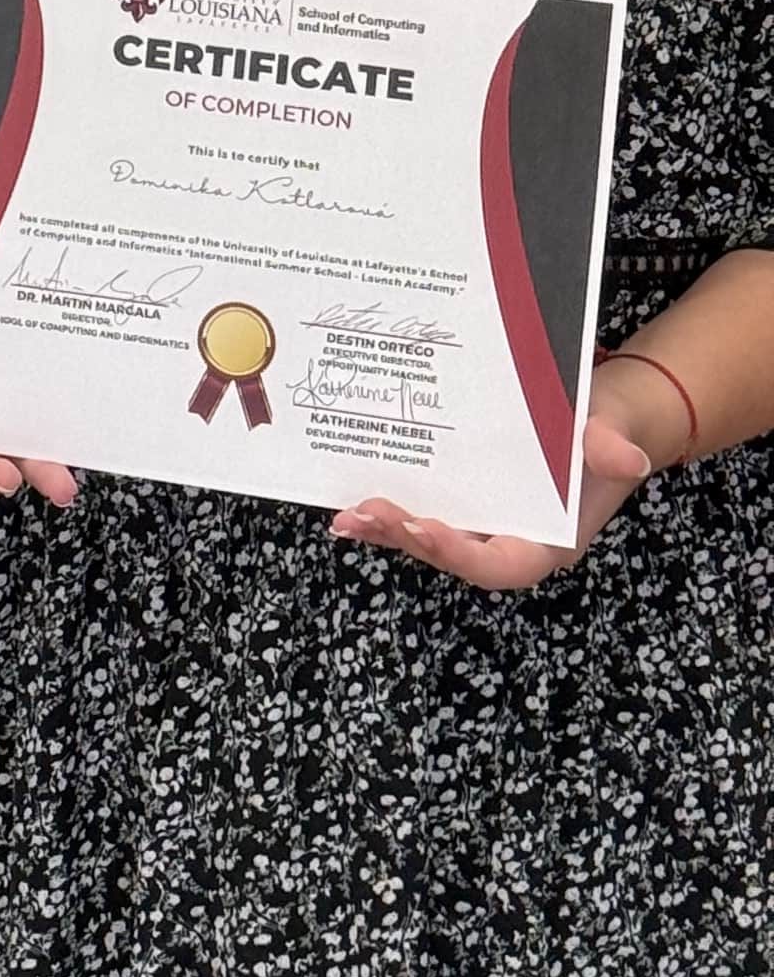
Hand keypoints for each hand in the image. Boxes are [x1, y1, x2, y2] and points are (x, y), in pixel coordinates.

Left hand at [330, 402, 651, 589]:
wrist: (600, 412)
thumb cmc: (607, 425)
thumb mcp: (614, 428)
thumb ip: (613, 445)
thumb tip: (629, 458)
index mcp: (549, 539)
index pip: (501, 564)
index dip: (460, 553)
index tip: (424, 529)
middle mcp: (510, 536)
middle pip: (453, 554)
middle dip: (407, 538)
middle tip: (363, 514)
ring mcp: (484, 519)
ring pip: (430, 535)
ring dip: (387, 528)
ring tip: (345, 517)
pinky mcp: (465, 496)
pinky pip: (424, 508)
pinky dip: (390, 507)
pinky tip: (349, 500)